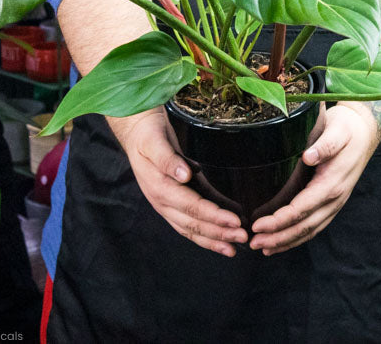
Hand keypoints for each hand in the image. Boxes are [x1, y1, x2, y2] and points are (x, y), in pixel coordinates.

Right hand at [110, 109, 247, 256]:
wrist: (137, 133)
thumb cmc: (148, 136)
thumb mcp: (155, 143)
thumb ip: (168, 159)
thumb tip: (184, 175)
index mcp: (160, 188)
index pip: (191, 207)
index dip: (213, 216)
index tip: (234, 221)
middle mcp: (162, 202)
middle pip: (193, 223)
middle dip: (219, 233)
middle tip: (243, 238)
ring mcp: (167, 205)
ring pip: (191, 228)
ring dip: (213, 239)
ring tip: (235, 248)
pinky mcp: (173, 202)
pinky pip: (190, 222)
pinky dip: (206, 232)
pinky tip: (222, 237)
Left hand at [249, 102, 378, 255]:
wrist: (364, 131)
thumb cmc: (347, 129)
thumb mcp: (338, 130)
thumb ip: (326, 144)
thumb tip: (309, 156)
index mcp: (332, 183)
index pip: (302, 209)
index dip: (279, 220)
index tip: (258, 225)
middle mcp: (334, 198)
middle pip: (304, 226)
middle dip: (278, 237)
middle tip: (254, 243)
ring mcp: (334, 203)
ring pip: (310, 231)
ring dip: (286, 241)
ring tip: (264, 248)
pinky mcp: (331, 202)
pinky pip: (314, 226)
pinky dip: (298, 237)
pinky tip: (283, 240)